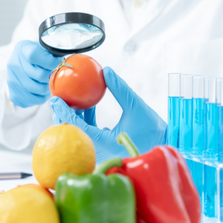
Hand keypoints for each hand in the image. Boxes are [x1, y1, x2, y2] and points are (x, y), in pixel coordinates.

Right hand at [7, 40, 62, 107]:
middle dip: (51, 77)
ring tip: (48, 84)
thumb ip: (52, 53)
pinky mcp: (13, 94)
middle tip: (55, 75)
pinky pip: (32, 100)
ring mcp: (11, 80)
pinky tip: (41, 92)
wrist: (23, 65)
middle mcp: (13, 64)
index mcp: (22, 48)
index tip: (59, 63)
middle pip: (38, 75)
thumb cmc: (38, 57)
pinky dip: (40, 98)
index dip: (49, 61)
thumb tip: (64, 62)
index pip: (34, 55)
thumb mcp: (43, 48)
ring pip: (37, 89)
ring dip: (47, 88)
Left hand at [50, 67, 166, 162]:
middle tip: (58, 97)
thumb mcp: (137, 107)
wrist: (168, 150)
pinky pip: (90, 134)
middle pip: (72, 131)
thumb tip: (106, 70)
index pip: (73, 125)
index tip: (54, 98)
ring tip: (71, 98)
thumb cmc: (155, 132)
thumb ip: (120, 89)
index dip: (62, 111)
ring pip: (80, 132)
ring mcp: (100, 152)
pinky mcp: (105, 150)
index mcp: (100, 143)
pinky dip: (87, 121)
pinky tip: (89, 105)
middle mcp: (96, 151)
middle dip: (63, 114)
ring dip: (75, 116)